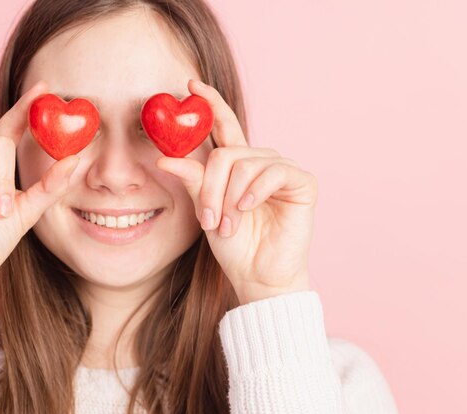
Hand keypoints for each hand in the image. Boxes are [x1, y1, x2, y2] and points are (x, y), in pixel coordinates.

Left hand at [156, 79, 317, 304]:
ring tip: (228, 224)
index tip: (190, 85)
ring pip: (245, 163)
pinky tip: (248, 208)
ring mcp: (281, 170)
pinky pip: (273, 171)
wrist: (258, 275)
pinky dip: (255, 190)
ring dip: (230, 197)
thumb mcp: (206, 209)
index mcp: (237, 165)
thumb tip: (164, 157)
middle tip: (208, 219)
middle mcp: (259, 162)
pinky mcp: (301, 183)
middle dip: (211, 187)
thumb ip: (194, 180)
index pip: (223, 127)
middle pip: (226, 153)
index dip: (211, 104)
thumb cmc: (234, 245)